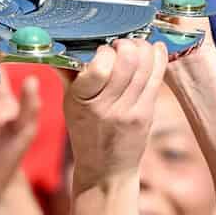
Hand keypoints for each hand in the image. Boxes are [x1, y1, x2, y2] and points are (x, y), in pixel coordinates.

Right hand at [66, 39, 167, 185]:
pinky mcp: (147, 114)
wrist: (106, 170)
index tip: (102, 50)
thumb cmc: (85, 133)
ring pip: (146, 65)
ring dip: (143, 48)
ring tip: (135, 47)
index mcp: (82, 102)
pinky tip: (154, 49)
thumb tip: (57, 44)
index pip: (99, 67)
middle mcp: (107, 107)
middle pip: (128, 61)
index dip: (105, 51)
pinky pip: (158, 76)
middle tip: (121, 46)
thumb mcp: (69, 105)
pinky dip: (158, 57)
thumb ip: (67, 74)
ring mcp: (130, 111)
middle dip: (126, 45)